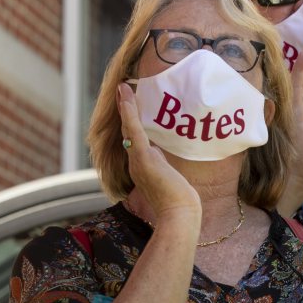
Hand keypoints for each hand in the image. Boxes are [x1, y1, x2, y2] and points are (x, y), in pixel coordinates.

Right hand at [116, 83, 200, 219]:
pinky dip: (130, 113)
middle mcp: (135, 163)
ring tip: (123, 87)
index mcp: (141, 167)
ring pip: (129, 128)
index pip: (133, 140)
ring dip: (126, 105)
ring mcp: (138, 161)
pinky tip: (128, 97)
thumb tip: (160, 154)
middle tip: (123, 89)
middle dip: (125, 109)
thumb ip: (162, 166)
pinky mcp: (144, 159)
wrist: (179, 215)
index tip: (130, 105)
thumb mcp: (169, 179)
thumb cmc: (178, 202)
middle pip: (127, 131)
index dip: (130, 121)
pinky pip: (134, 132)